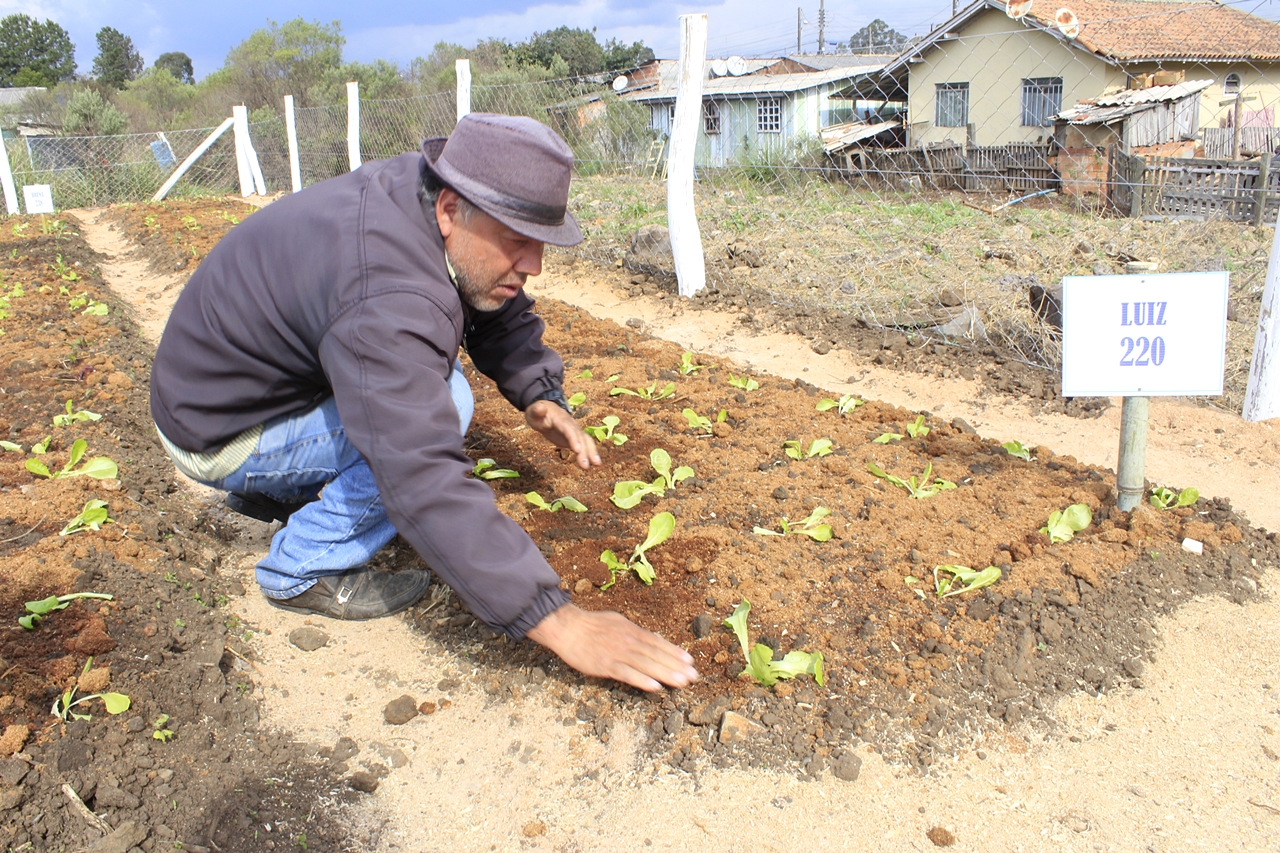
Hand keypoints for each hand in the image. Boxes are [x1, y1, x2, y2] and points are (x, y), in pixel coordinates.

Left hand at [525, 400, 600, 470]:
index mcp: (560, 419)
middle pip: (580, 437)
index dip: (573, 439)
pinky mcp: (574, 438)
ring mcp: (574, 431)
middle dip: (585, 451)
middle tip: (586, 466)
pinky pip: (584, 445)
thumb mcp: (533, 411)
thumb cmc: (537, 413)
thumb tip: (539, 408)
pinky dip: (590, 454)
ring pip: (586, 441)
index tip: (577, 450)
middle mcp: (571, 425)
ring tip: (597, 464)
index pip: (568, 429)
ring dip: (592, 452)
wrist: (545, 410)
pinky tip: (594, 464)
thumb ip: (536, 411)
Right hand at [526, 603, 698, 691]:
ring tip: (682, 682)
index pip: (657, 642)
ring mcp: (617, 653)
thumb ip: (634, 633)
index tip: (690, 661)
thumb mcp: (617, 622)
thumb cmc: (591, 625)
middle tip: (694, 676)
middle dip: (676, 666)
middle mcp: (628, 641)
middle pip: (656, 654)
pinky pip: (627, 674)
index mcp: (631, 630)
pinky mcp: (605, 665)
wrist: (567, 628)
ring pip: (646, 664)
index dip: (674, 652)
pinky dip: (641, 680)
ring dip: (665, 673)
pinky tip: (655, 686)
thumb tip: (653, 639)